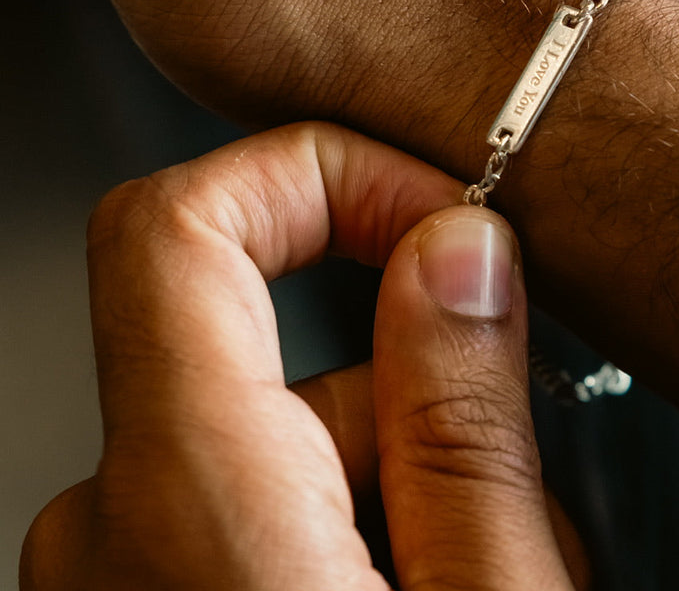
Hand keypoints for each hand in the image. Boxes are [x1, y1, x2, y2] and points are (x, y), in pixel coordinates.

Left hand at [19, 123, 580, 589]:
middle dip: (415, 388)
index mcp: (189, 509)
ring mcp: (123, 582)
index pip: (182, 223)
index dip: (317, 176)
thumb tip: (453, 252)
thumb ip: (463, 426)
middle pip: (278, 353)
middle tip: (516, 488)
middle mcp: (115, 535)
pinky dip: (353, 531)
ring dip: (402, 479)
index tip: (429, 215)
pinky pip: (255, 511)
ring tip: (493, 576)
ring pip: (284, 440)